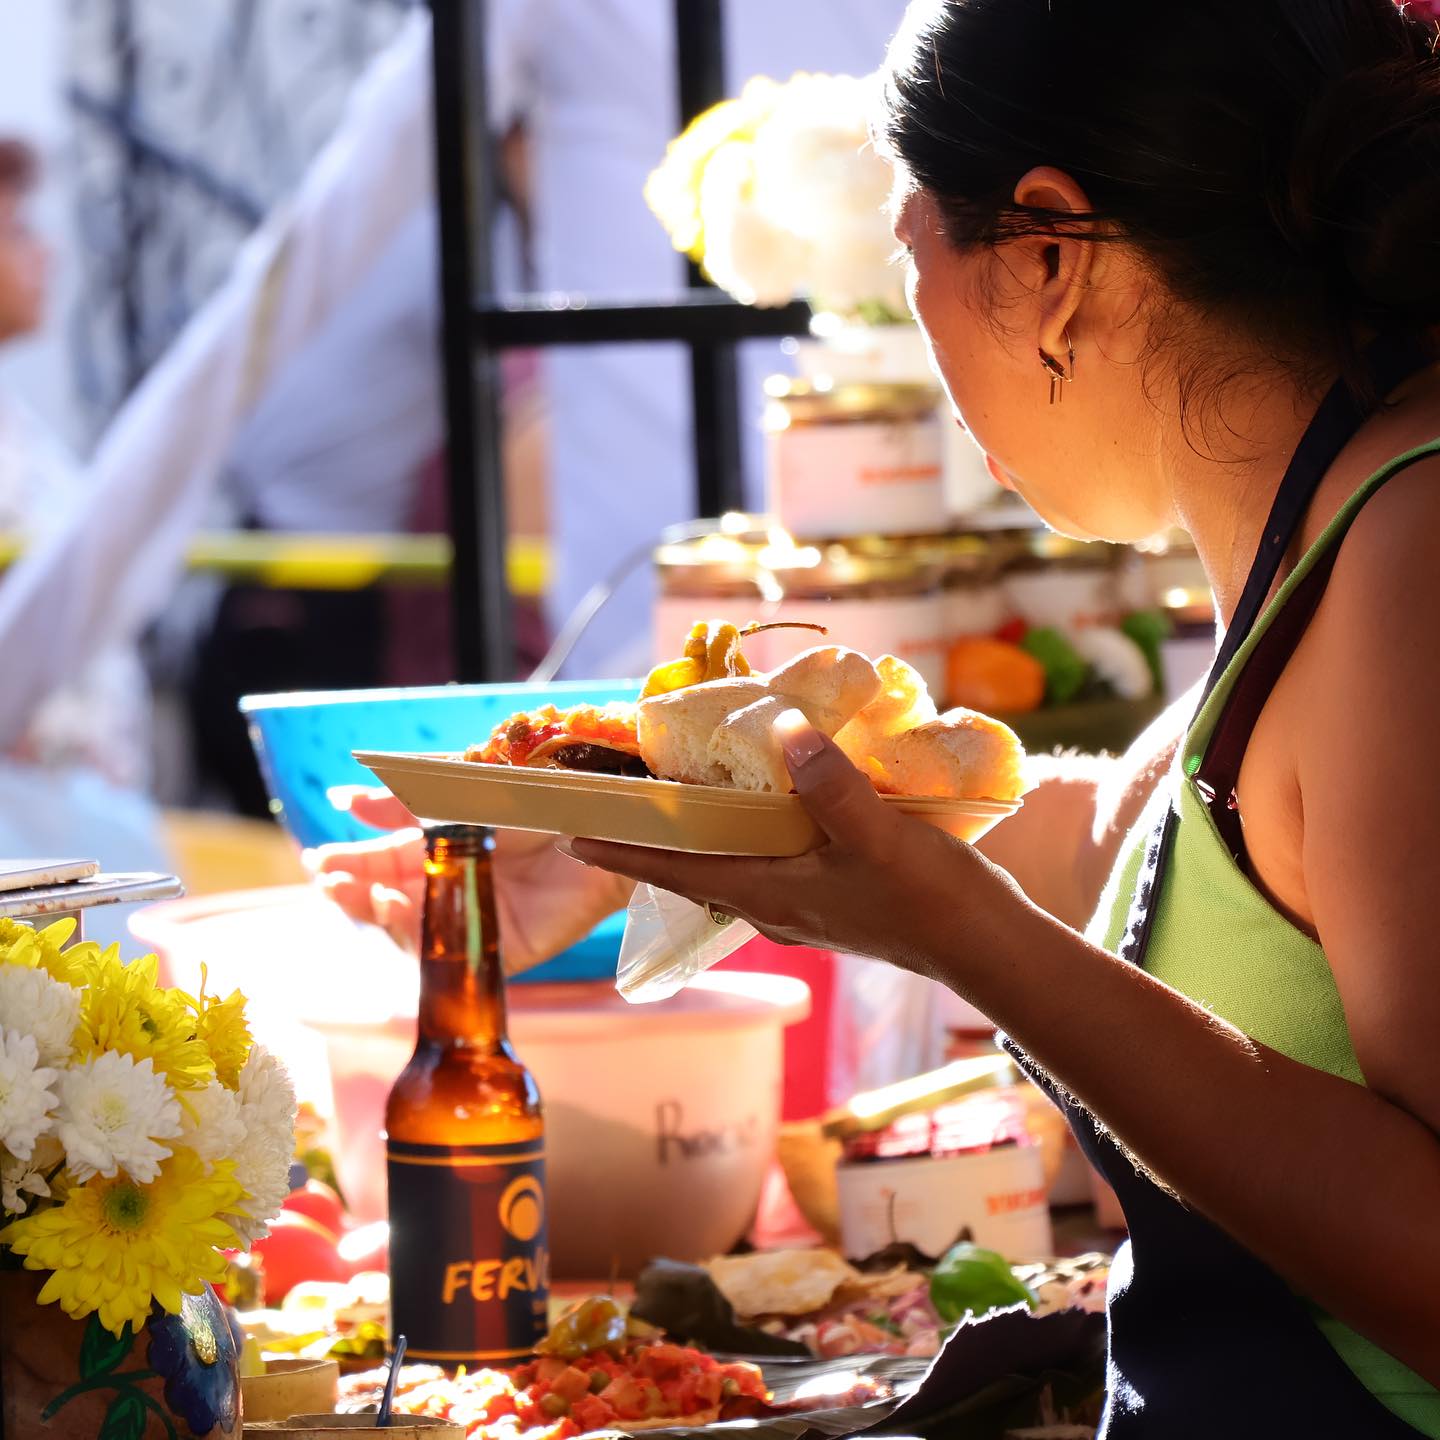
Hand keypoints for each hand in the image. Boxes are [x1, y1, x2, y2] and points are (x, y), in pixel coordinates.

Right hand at [304, 787, 635, 972]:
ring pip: (408, 931)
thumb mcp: (462, 789)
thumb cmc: (537, 796)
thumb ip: (405, 800)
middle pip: (386, 900)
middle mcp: (452, 888)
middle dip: (352, 890)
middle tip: (330, 878)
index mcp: (440, 849)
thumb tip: (345, 800)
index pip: (381, 864)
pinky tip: (396, 910)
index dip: (350, 863)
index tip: (322, 859)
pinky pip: (447, 955)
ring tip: (358, 890)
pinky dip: (414, 937)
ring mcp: (473, 919)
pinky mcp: (499, 948)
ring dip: (374, 912)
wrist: (599, 817)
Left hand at [567, 710, 1015, 977]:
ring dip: (705, 831)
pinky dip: (754, 830)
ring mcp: (803, 903)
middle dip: (655, 836)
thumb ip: (830, 785)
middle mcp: (773, 904)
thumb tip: (784, 731)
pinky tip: (772, 801)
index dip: (621, 853)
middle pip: (695, 866)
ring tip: (684, 790)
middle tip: (624, 796)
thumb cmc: (929, 900)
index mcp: (768, 893)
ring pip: (733, 862)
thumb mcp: (878, 836)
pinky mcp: (831, 896)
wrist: (985, 947)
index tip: (569, 837)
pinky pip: (771, 859)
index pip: (674, 871)